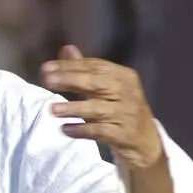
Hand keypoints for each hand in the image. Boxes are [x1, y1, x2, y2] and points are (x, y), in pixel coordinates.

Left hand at [40, 45, 163, 169]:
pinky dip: (82, 130)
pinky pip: (99, 131)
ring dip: (73, 108)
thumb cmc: (121, 110)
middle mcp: (128, 92)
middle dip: (70, 80)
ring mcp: (126, 114)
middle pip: (96, 83)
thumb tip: (66, 49)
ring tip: (52, 109)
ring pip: (97, 109)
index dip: (70, 66)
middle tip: (47, 81)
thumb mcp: (109, 88)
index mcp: (124, 76)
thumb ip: (86, 70)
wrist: (146, 142)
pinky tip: (66, 129)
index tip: (46, 68)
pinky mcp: (123, 135)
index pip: (95, 67)